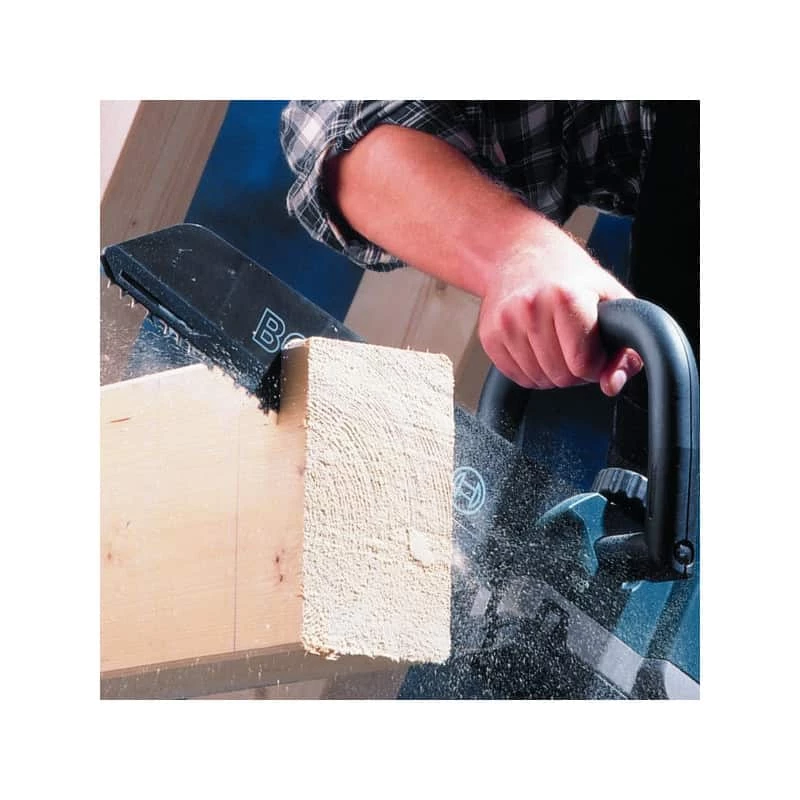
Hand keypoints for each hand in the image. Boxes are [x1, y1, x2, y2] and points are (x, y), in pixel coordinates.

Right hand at [478, 221, 642, 396]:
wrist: (521, 253)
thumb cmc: (568, 276)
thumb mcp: (611, 301)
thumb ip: (625, 349)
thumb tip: (611, 384)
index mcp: (566, 297)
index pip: (583, 364)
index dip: (595, 365)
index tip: (594, 349)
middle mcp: (532, 308)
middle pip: (560, 376)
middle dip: (573, 370)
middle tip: (574, 345)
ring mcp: (506, 322)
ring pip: (537, 380)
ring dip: (550, 372)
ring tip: (555, 343)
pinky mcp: (489, 335)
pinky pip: (515, 376)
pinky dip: (529, 370)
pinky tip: (536, 346)